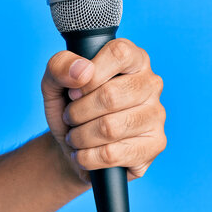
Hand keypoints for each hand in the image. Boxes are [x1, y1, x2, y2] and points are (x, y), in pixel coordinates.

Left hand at [41, 38, 165, 182]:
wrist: (74, 148)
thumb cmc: (69, 108)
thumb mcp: (54, 83)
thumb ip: (60, 66)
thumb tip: (83, 70)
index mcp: (132, 58)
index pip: (119, 53)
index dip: (90, 76)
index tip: (73, 92)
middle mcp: (151, 83)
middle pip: (110, 95)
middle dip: (78, 112)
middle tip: (69, 117)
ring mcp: (156, 115)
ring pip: (110, 128)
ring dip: (81, 136)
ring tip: (75, 137)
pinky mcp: (155, 145)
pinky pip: (113, 154)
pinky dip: (87, 157)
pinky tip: (84, 155)